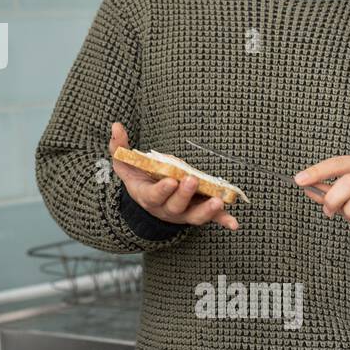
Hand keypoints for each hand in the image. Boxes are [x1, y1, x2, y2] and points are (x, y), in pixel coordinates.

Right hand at [109, 122, 239, 230]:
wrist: (149, 201)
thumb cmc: (137, 178)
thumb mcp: (124, 163)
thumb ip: (119, 146)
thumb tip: (116, 125)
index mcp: (148, 197)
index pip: (154, 196)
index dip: (162, 191)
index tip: (170, 180)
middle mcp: (166, 209)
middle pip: (175, 206)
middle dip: (184, 194)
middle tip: (191, 180)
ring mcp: (183, 213)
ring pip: (194, 216)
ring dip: (207, 211)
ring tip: (217, 201)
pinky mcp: (198, 212)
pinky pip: (212, 219)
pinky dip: (222, 220)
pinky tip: (233, 223)